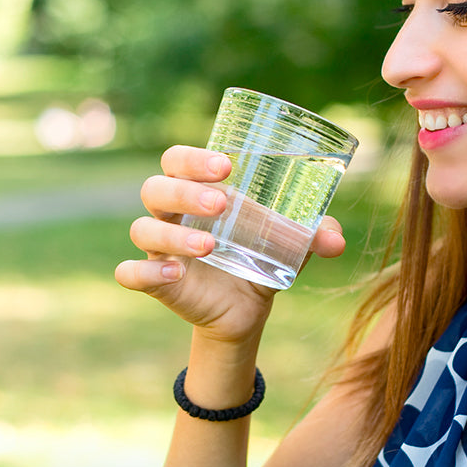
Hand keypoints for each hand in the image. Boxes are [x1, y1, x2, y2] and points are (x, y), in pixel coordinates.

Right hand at [114, 144, 345, 344]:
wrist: (249, 309)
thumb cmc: (262, 255)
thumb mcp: (292, 243)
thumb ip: (313, 234)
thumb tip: (336, 240)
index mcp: (197, 190)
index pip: (176, 160)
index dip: (192, 158)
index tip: (226, 164)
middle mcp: (171, 214)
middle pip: (155, 188)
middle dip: (184, 192)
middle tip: (222, 203)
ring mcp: (160, 248)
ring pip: (143, 228)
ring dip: (172, 234)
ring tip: (209, 245)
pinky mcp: (156, 282)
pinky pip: (130, 273)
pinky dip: (145, 272)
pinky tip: (174, 275)